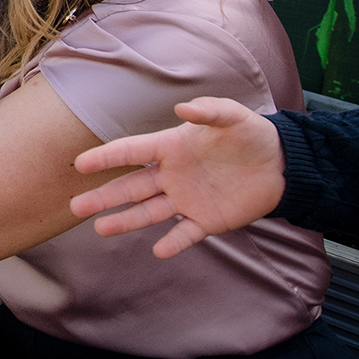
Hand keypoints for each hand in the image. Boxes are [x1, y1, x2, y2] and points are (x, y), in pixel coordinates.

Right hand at [71, 97, 286, 259]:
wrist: (282, 164)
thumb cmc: (251, 134)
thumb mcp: (233, 116)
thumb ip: (209, 110)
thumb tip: (182, 108)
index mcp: (171, 148)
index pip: (132, 152)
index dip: (107, 157)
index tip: (81, 164)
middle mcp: (171, 176)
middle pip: (131, 188)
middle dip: (103, 197)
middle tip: (76, 206)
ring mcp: (186, 200)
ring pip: (148, 212)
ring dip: (125, 220)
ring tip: (100, 228)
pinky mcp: (207, 220)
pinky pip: (186, 234)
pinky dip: (174, 243)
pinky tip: (159, 251)